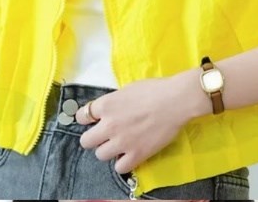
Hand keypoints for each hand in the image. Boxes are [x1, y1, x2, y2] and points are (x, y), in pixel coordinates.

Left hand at [75, 75, 191, 173]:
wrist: (175, 100)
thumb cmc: (154, 89)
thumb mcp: (127, 90)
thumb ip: (114, 103)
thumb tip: (109, 110)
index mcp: (106, 105)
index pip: (81, 117)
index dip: (87, 118)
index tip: (94, 120)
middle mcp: (109, 125)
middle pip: (85, 141)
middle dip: (94, 137)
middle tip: (105, 135)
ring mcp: (122, 142)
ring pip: (100, 155)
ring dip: (108, 150)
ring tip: (119, 144)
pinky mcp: (136, 154)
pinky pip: (119, 168)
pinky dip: (123, 162)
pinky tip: (130, 153)